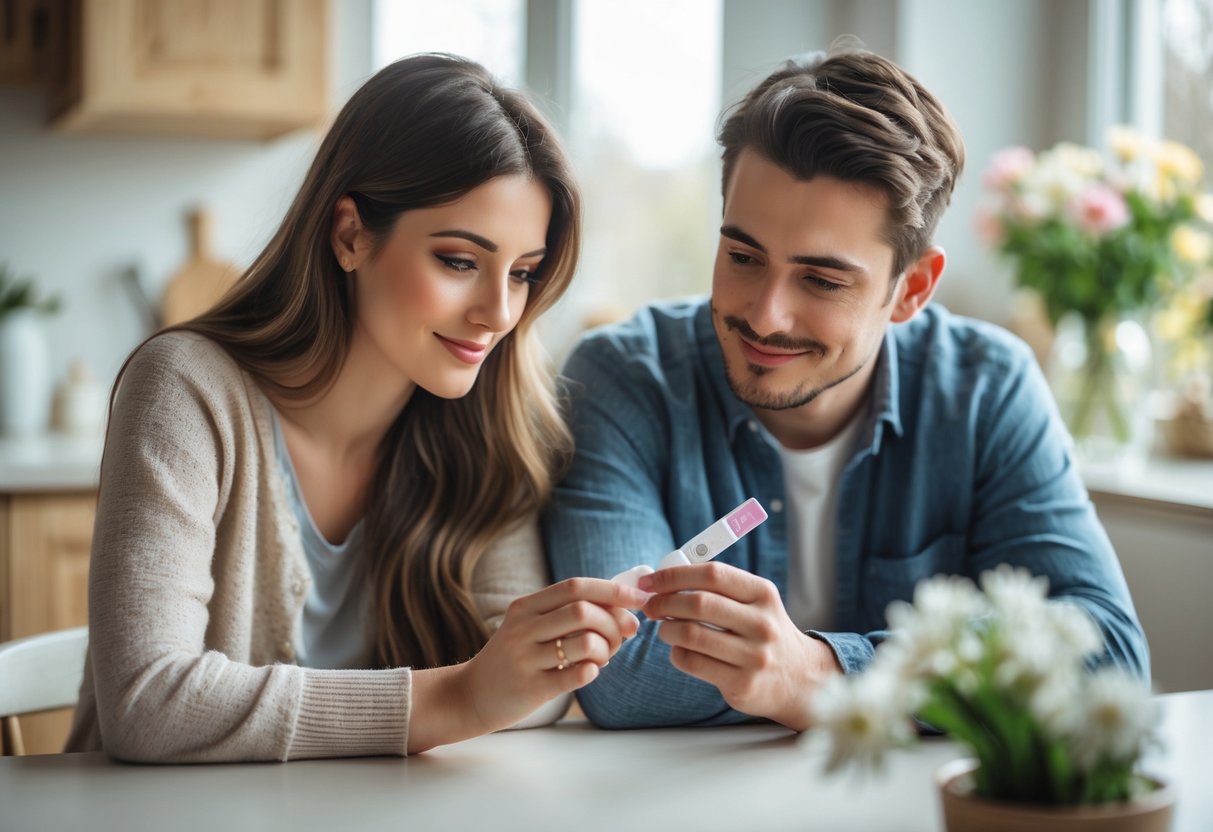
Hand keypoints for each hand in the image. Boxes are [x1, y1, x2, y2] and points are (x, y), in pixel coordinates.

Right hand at [459, 577, 649, 735]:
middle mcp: (524, 628)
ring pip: (585, 643)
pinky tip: (590, 671)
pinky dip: (593, 671)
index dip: (613, 590)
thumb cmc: (514, 658)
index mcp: (526, 606)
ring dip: (607, 649)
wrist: (470, 694)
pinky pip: (576, 675)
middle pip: (583, 611)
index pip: (575, 586)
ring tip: (603, 657)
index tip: (639, 600)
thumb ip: (571, 616)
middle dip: (614, 623)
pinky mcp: (531, 688)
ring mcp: (525, 658)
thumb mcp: (531, 627)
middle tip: (621, 638)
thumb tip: (627, 615)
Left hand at [637, 562, 840, 731]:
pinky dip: (676, 653)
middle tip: (651, 606)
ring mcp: (754, 656)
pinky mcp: (742, 684)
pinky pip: (693, 662)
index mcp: (763, 593)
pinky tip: (680, 649)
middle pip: (698, 603)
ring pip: (691, 634)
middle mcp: (762, 623)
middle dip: (664, 602)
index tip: (651, 581)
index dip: (675, 575)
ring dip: (667, 629)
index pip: (712, 574)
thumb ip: (718, 588)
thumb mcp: (755, 601)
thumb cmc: (763, 632)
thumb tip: (664, 578)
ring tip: (666, 628)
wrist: (799, 677)